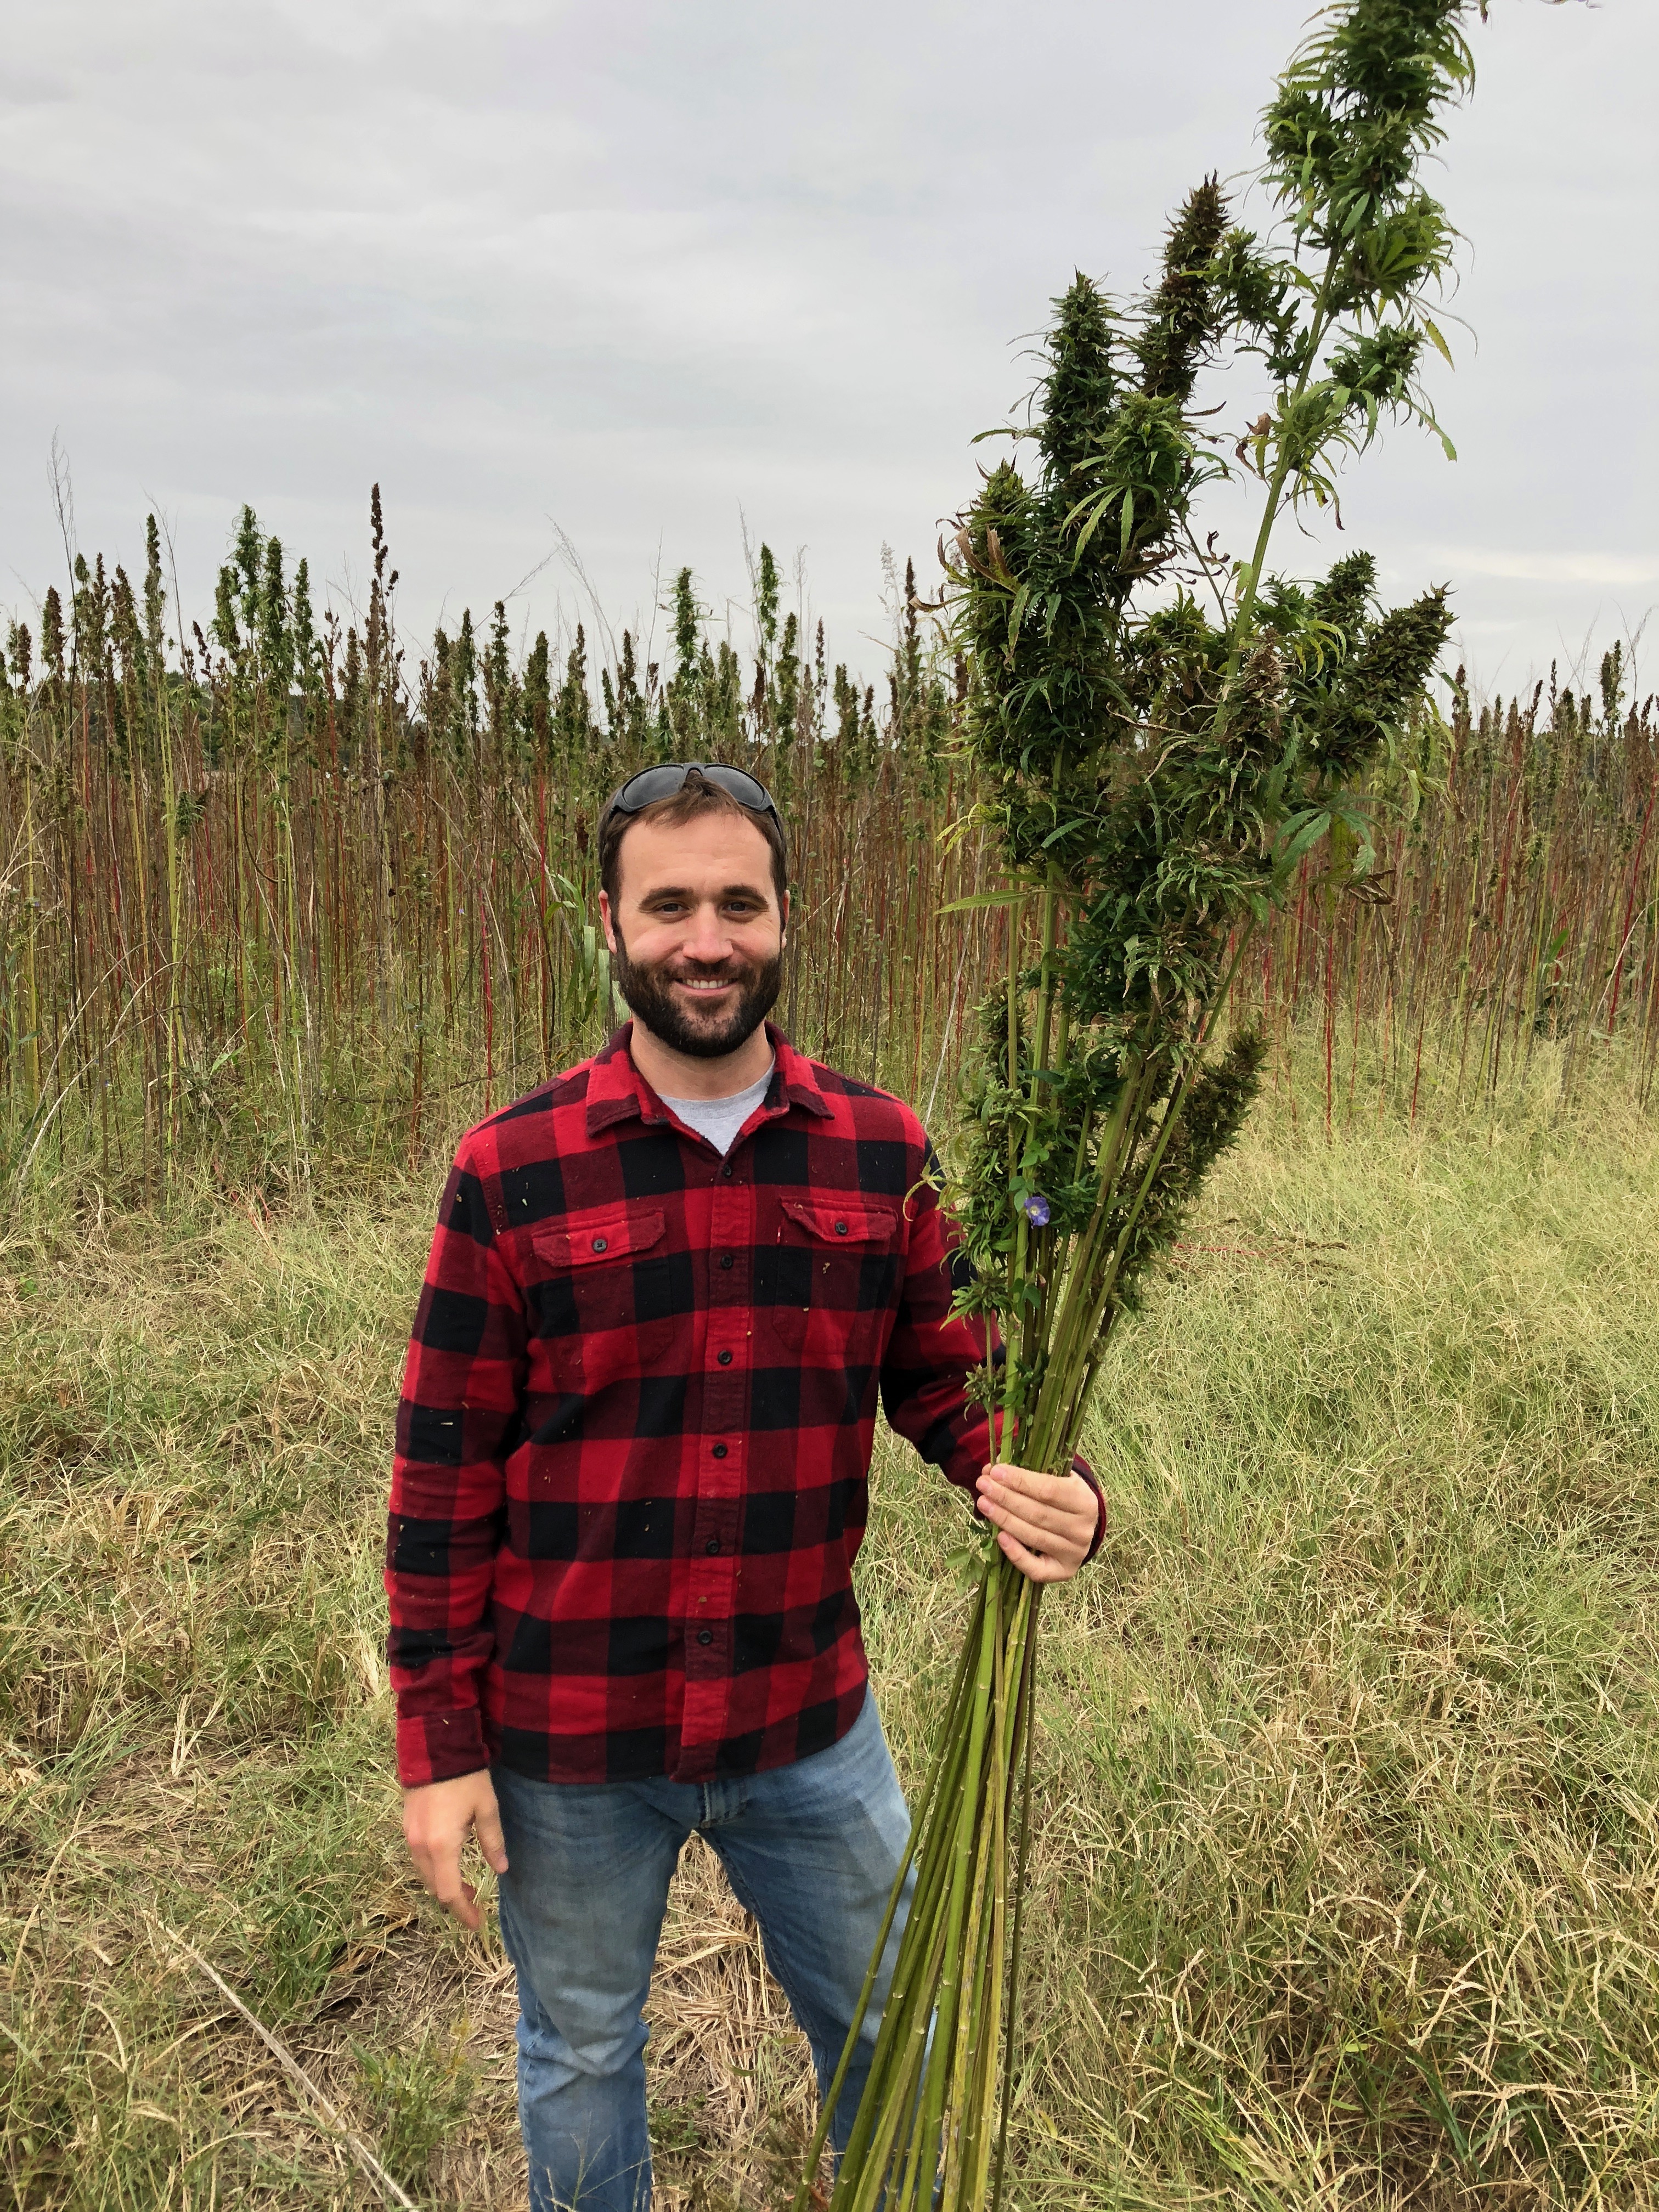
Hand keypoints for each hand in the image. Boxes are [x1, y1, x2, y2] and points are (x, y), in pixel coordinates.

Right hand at [402, 1769, 508, 1931]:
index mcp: (442, 1846)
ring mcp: (409, 1836)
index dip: (463, 1912)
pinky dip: (434, 1868)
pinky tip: (449, 1861)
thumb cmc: (466, 1777)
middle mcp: (420, 1846)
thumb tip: (502, 1869)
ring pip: (424, 1874)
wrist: (435, 1747)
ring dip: (443, 1883)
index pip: (449, 1893)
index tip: (477, 1924)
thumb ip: (493, 1841)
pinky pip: (418, 1858)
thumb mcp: (487, 1808)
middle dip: (454, 1899)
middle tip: (475, 1902)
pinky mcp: (406, 1826)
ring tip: (464, 1884)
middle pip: (435, 1887)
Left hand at [975, 1462, 1101, 1584]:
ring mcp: (1074, 1553)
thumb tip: (991, 1471)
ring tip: (983, 1504)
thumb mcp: (1056, 1480)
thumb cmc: (1062, 1500)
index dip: (1020, 1481)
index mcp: (1085, 1501)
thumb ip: (1028, 1474)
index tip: (995, 1471)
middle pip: (1038, 1514)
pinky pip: (1036, 1568)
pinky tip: (999, 1537)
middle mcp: (1082, 1529)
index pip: (1049, 1490)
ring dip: (1004, 1520)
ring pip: (1033, 1537)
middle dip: (1006, 1498)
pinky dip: (1016, 1554)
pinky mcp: (1063, 1572)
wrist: (1080, 1529)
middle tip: (982, 1485)